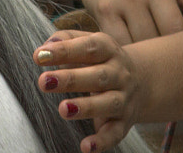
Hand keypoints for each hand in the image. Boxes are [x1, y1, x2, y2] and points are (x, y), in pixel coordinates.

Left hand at [35, 29, 147, 152]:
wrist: (142, 81)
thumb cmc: (101, 60)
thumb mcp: (88, 43)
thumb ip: (65, 40)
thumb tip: (44, 48)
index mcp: (109, 50)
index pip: (89, 47)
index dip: (65, 51)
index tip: (40, 56)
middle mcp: (119, 74)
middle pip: (98, 76)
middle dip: (70, 79)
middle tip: (44, 82)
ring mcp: (123, 99)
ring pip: (108, 103)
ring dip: (86, 107)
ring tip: (63, 109)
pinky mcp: (123, 122)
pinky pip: (115, 133)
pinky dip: (102, 141)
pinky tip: (86, 147)